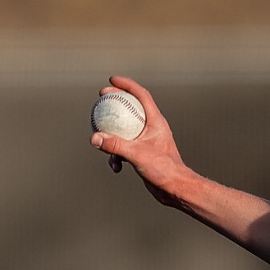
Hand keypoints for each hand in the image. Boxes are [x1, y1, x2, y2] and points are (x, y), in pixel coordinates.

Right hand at [91, 75, 190, 206]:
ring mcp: (147, 140)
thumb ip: (115, 145)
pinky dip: (117, 154)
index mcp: (156, 121)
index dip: (127, 84)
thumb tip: (94, 137)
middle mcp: (152, 128)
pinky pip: (125, 147)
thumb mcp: (137, 155)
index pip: (141, 95)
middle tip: (101, 97)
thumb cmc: (163, 170)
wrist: (175, 189)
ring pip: (125, 129)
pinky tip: (115, 166)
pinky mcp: (143, 153)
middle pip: (132, 107)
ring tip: (99, 135)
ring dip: (112, 132)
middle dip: (116, 101)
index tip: (111, 80)